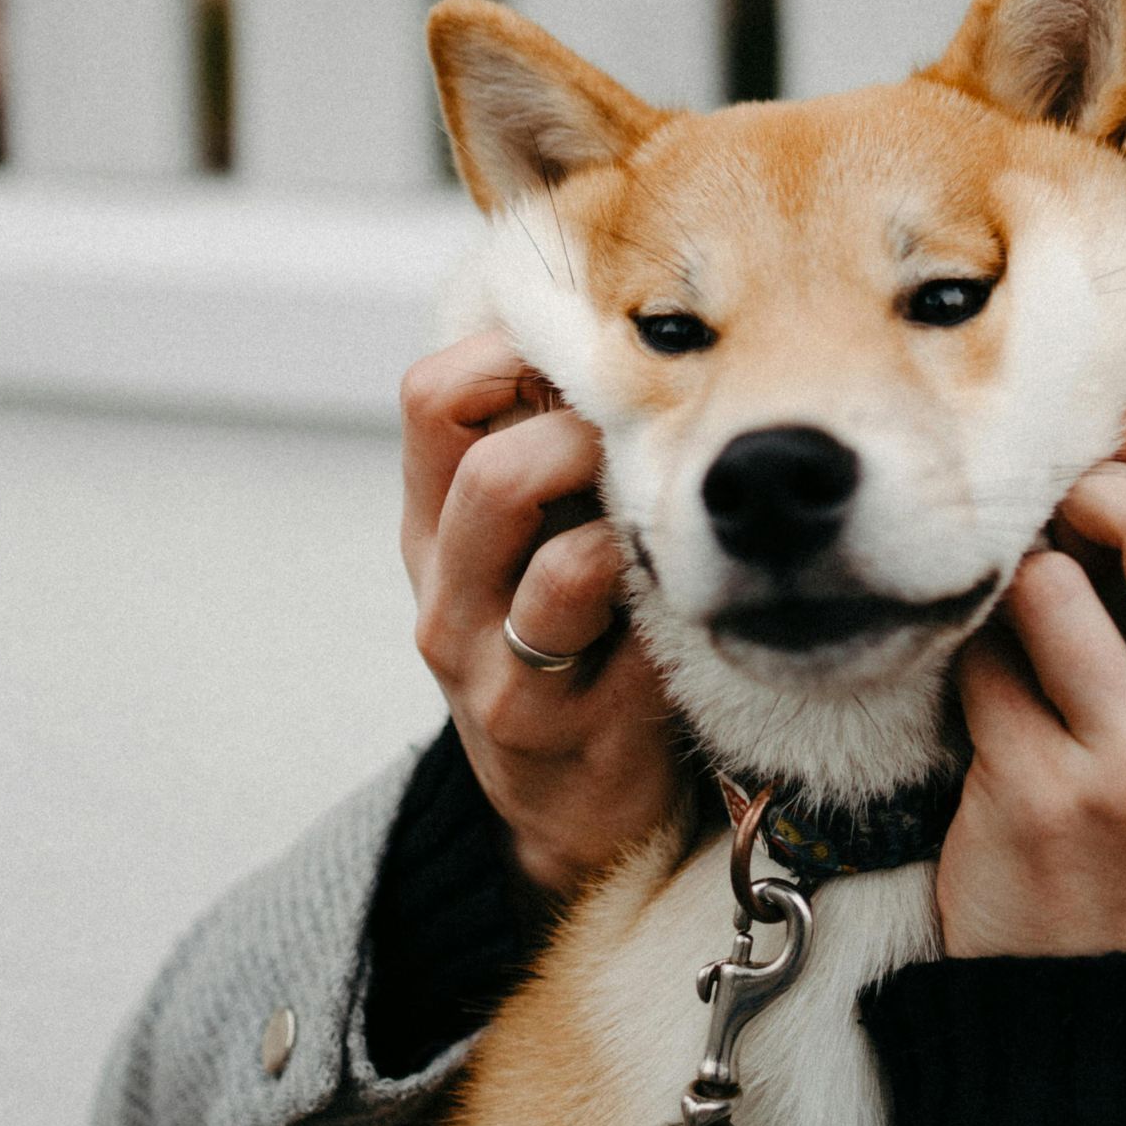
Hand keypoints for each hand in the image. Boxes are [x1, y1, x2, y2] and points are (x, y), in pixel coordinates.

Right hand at [400, 329, 681, 898]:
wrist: (568, 804)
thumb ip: (543, 443)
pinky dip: (669, 607)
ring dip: (636, 531)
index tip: (582, 356)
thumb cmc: (567, 634)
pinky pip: (633, 650)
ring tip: (671, 516)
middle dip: (586, 440)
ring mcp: (498, 673)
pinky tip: (695, 596)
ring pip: (563, 569)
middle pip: (491, 476)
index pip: (430, 398)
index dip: (508, 353)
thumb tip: (625, 321)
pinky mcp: (564, 733)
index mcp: (433, 523)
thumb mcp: (528, 538)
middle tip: (645, 441)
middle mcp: (447, 594)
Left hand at [937, 395, 1125, 957]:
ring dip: (1006, 583)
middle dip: (1084, 486)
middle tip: (1050, 514)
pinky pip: (978, 668)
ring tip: (1011, 625)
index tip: (1115, 441)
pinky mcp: (1044, 797)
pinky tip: (981, 709)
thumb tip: (1118, 443)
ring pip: (1049, 585)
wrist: (1084, 987)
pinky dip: (965, 667)